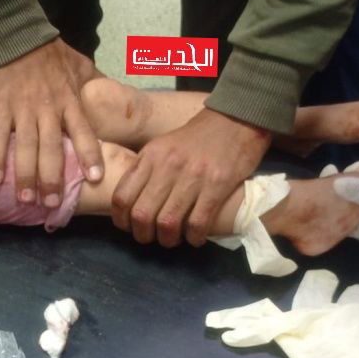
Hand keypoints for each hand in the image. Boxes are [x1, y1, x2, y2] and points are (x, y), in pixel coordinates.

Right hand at [0, 38, 102, 206]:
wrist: (14, 34)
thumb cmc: (49, 52)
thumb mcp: (79, 64)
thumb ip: (96, 82)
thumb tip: (116, 94)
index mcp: (69, 100)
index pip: (83, 132)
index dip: (90, 155)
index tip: (96, 178)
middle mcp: (47, 110)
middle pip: (52, 149)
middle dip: (53, 178)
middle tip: (53, 202)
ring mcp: (22, 111)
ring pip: (25, 148)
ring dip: (26, 176)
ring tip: (27, 199)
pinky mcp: (0, 109)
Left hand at [112, 107, 270, 246]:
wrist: (237, 118)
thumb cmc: (197, 136)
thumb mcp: (163, 145)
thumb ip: (146, 169)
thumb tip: (132, 200)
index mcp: (150, 156)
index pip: (123, 195)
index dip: (121, 219)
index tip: (128, 226)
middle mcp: (167, 166)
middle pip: (142, 214)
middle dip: (143, 234)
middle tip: (150, 238)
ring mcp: (193, 176)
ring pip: (168, 222)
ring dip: (168, 239)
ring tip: (172, 239)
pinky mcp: (218, 184)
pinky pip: (198, 222)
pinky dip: (194, 237)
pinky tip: (195, 237)